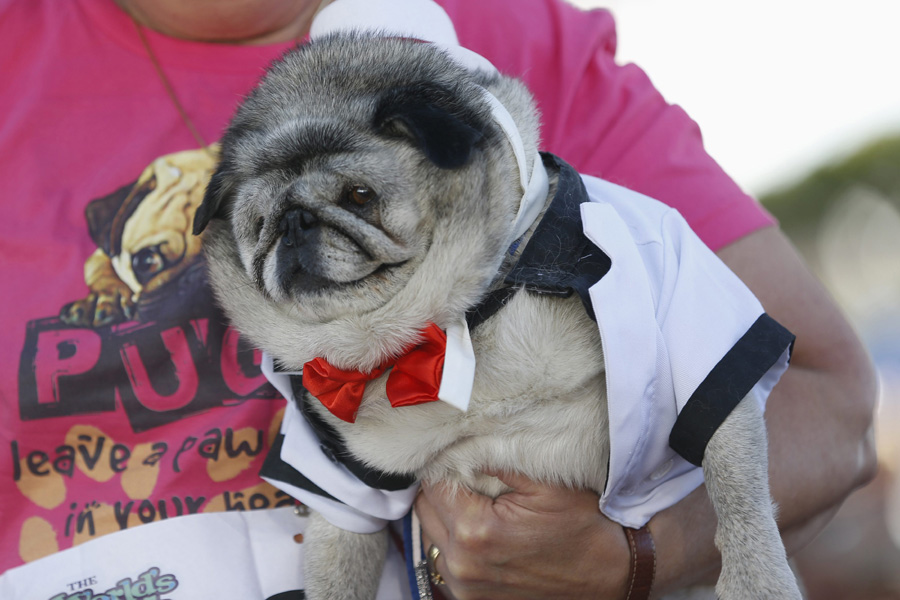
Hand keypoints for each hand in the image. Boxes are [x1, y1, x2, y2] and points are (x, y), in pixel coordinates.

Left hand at [414, 472, 630, 599]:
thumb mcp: (546, 483)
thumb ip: (497, 460)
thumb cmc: (583, 526)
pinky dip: (452, 542)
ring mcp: (465, 588)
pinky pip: (443, 561)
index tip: (461, 456)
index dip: (445, 465)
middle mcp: (462, 565)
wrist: (611, 574)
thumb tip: (461, 445)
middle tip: (467, 476)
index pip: (433, 485)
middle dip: (441, 489)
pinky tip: (476, 529)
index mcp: (476, 531)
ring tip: (473, 503)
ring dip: (443, 516)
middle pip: (425, 510)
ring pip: (430, 536)